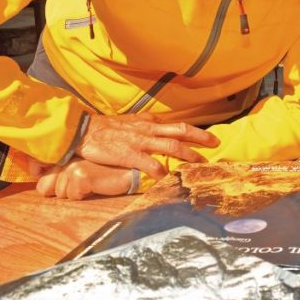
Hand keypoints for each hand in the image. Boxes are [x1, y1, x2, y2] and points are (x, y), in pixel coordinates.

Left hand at [35, 160, 138, 200]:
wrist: (130, 171)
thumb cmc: (105, 172)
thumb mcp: (79, 170)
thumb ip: (58, 174)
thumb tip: (42, 187)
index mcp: (63, 153)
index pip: (40, 180)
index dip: (50, 186)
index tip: (69, 182)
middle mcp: (65, 156)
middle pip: (46, 188)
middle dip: (64, 191)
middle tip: (84, 183)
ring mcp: (73, 165)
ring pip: (60, 193)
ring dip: (76, 193)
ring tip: (93, 182)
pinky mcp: (82, 175)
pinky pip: (73, 196)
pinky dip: (85, 195)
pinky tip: (98, 185)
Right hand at [76, 113, 217, 178]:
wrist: (84, 130)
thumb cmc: (106, 127)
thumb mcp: (130, 121)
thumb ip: (147, 124)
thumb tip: (162, 126)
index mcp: (148, 123)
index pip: (176, 125)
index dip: (195, 131)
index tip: (209, 138)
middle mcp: (148, 130)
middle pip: (180, 131)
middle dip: (200, 137)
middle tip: (216, 144)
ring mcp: (139, 142)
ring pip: (171, 146)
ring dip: (188, 155)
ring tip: (199, 164)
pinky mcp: (129, 154)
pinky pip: (149, 163)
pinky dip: (161, 171)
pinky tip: (169, 178)